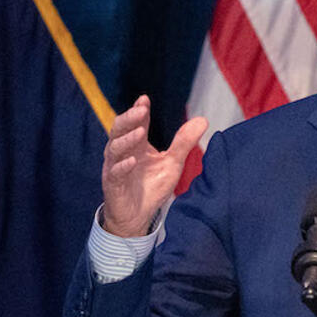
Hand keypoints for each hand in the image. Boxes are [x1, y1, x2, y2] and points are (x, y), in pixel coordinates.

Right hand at [101, 95, 207, 236]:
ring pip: (114, 148)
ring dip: (127, 139)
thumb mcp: (172, 163)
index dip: (138, 110)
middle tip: (141, 110)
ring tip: (140, 132)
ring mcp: (115, 167)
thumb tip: (203, 119)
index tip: (145, 100)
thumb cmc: (152, 187)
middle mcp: (123, 152)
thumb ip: (184, 142)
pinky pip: (115, 173)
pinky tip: (132, 161)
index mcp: (136, 144)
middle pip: (119, 129)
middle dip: (129, 118)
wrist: (137, 216)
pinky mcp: (113, 185)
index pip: (135, 122)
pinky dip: (122, 166)